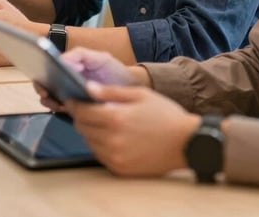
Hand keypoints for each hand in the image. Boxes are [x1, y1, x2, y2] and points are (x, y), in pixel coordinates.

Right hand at [34, 48, 133, 111]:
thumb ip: (81, 55)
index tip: (44, 83)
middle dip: (43, 89)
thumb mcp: (100, 58)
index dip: (42, 76)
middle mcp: (67, 80)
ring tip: (57, 104)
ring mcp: (71, 95)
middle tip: (47, 94)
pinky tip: (65, 110)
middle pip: (46, 84)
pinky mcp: (78, 109)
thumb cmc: (115, 70)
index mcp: (71, 67)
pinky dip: (60, 109)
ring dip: (50, 101)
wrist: (131, 91)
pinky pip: (64, 109)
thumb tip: (61, 60)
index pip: (48, 69)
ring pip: (52, 98)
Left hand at [65, 84, 200, 176]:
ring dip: (89, 131)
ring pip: (89, 142)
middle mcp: (113, 140)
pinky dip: (99, 145)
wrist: (187, 143)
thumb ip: (110, 91)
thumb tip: (87, 88)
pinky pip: (100, 156)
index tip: (72, 99)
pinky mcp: (122, 169)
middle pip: (82, 128)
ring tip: (97, 122)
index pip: (82, 112)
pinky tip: (108, 136)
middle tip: (84, 109)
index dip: (74, 104)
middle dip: (80, 117)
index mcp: (115, 118)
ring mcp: (116, 157)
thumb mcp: (139, 94)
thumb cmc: (164, 114)